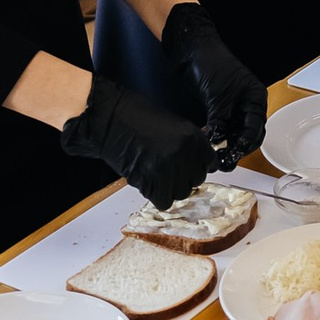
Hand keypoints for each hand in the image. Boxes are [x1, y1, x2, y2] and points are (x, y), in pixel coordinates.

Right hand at [60, 77, 212, 208]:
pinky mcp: (150, 182)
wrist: (109, 119)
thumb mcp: (173, 125)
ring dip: (170, 188)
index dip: (198, 166)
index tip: (190, 167)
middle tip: (168, 170)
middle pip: (196, 180)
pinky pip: (164, 201)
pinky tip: (149, 183)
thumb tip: (194, 163)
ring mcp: (169, 170)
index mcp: (193, 137)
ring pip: (181, 193)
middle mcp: (185, 154)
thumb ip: (187, 144)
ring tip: (156, 175)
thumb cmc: (137, 117)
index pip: (210, 163)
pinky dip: (157, 197)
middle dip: (184, 177)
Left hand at [159, 3, 265, 167]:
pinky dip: (217, 137)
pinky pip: (222, 128)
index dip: (245, 143)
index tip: (234, 154)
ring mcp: (233, 106)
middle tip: (225, 161)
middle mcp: (247, 104)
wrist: (193, 51)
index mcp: (255, 98)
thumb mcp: (218, 97)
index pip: (255, 128)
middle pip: (248, 133)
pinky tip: (209, 144)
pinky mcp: (219, 108)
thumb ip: (220, 122)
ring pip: (235, 133)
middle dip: (238, 148)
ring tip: (216, 157)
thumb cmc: (212, 64)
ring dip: (227, 145)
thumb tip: (217, 142)